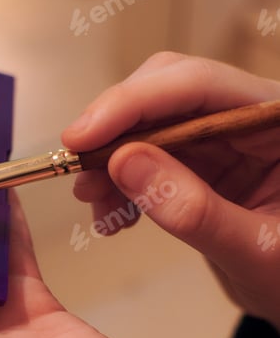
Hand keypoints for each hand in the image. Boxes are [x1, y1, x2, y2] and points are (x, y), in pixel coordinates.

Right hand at [62, 52, 279, 331]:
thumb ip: (195, 211)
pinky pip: (147, 156)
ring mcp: (223, 136)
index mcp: (279, 120)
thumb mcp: (254, 251)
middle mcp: (250, 115)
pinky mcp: (202, 160)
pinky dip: (121, 183)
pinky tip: (114, 217)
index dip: (133, 103)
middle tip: (77, 170)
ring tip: (94, 204)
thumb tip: (123, 163)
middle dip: (115, 129)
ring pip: (149, 122)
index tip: (80, 138)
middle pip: (167, 90)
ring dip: (111, 159)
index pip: (200, 85)